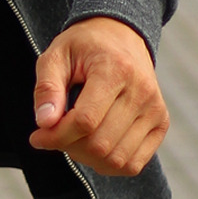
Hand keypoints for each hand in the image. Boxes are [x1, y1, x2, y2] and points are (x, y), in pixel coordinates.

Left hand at [29, 16, 169, 176]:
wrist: (119, 34)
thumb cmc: (83, 45)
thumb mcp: (56, 55)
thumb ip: (47, 87)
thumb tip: (44, 122)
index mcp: (115, 69)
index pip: (85, 120)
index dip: (57, 135)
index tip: (37, 136)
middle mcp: (142, 92)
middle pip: (100, 143)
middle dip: (68, 146)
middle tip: (52, 134)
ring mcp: (155, 110)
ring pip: (117, 159)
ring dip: (86, 157)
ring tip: (71, 137)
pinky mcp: (161, 123)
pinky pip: (134, 163)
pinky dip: (108, 164)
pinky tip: (90, 145)